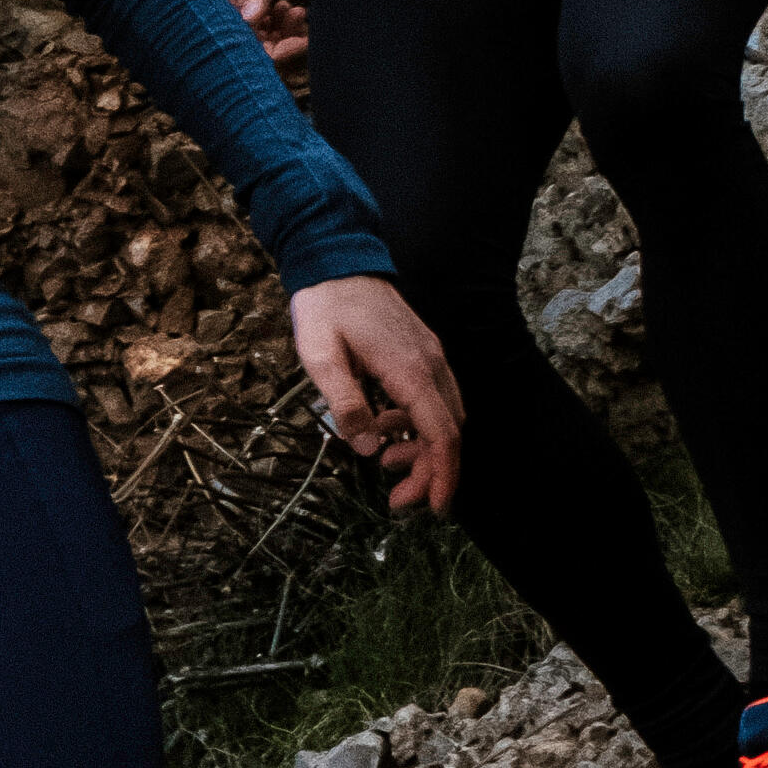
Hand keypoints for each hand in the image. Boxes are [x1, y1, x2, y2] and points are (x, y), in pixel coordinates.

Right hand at [196, 0, 304, 64]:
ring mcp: (239, 14)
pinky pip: (268, 25)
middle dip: (286, 40)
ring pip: (267, 38)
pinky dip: (282, 20)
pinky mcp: (248, 6)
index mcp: (217, 14)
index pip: (247, 50)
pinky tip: (288, 6)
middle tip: (301, 16)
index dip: (277, 52)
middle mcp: (227, 19)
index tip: (301, 40)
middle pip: (260, 49)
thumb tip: (255, 17)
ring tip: (296, 9)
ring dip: (286, 29)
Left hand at [293, 276, 462, 517]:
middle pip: (448, 432)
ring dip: (422, 449)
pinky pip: (434, 399)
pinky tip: (385, 426)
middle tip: (398, 498)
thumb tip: (367, 444)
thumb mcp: (320, 355)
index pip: (441, 434)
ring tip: (385, 464)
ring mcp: (430, 357)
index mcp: (409, 370)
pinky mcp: (423, 354)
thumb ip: (344, 400)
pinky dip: (417, 424)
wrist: (338, 260)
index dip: (442, 475)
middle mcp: (430, 365)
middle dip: (430, 472)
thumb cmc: (325, 306)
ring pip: (444, 417)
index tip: (436, 508)